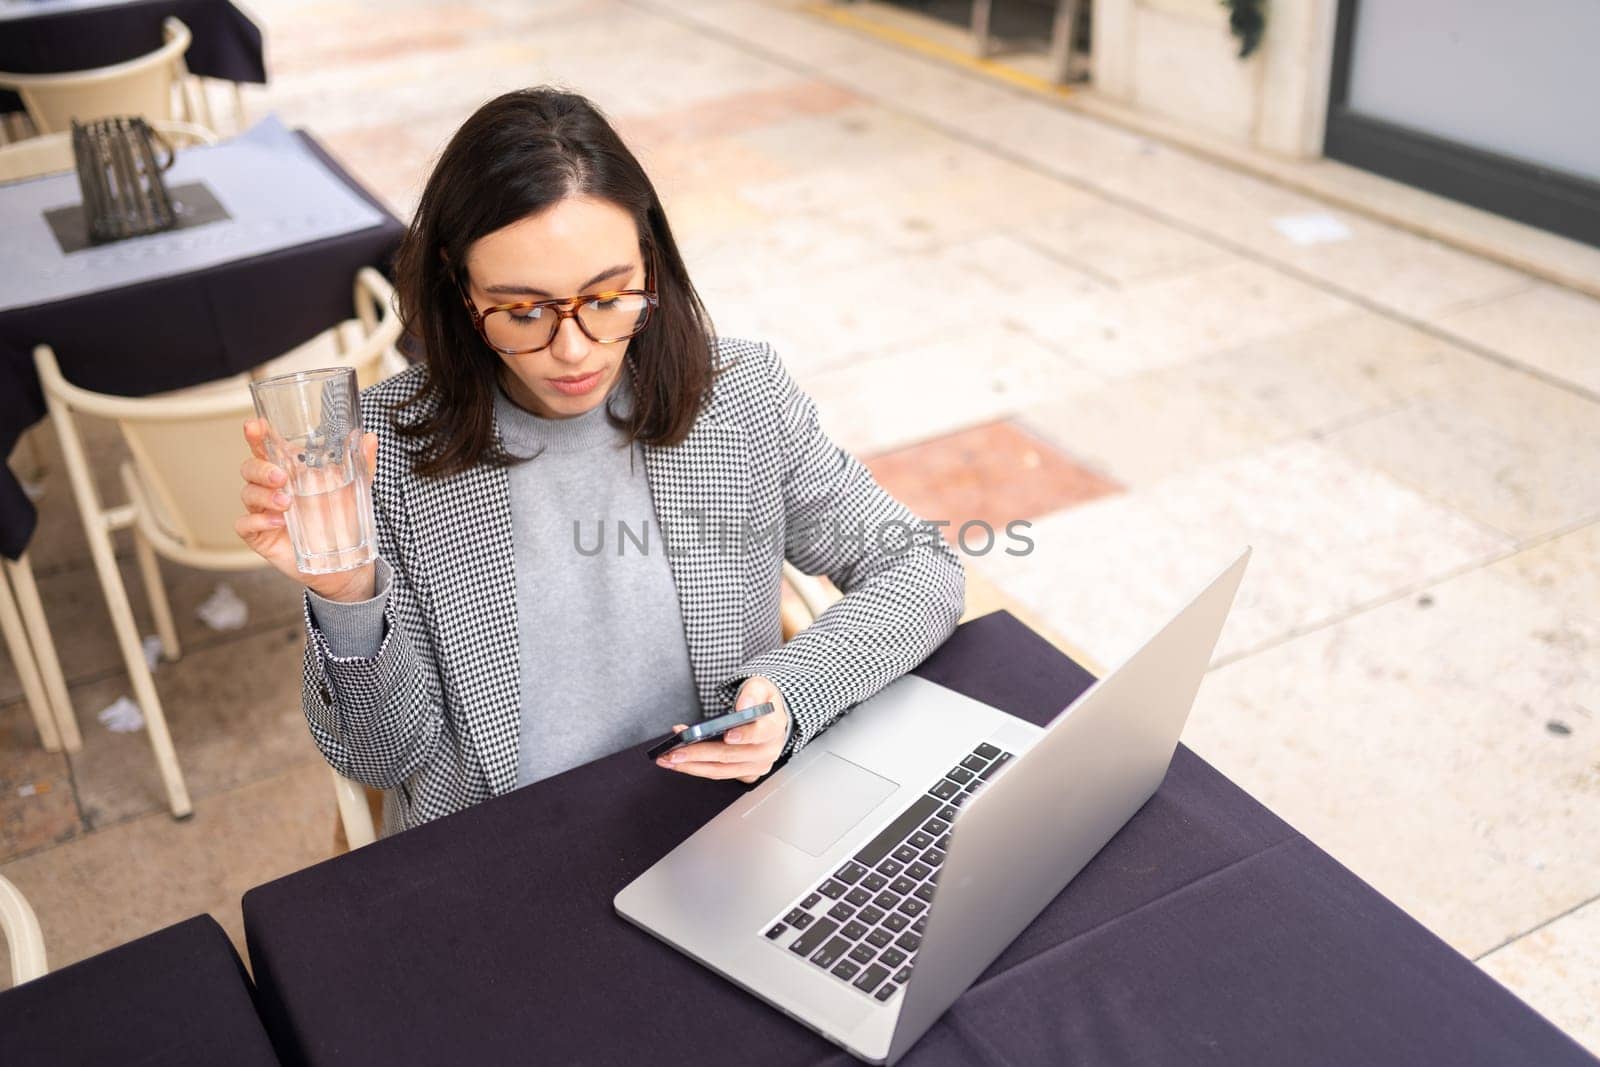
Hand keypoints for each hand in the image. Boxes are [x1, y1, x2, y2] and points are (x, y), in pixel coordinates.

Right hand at [235, 417, 378, 602]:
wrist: (343, 561)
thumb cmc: (342, 519)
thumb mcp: (355, 489)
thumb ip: (361, 463)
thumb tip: (369, 437)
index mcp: (290, 471)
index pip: (267, 448)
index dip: (257, 435)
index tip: (256, 425)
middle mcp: (272, 489)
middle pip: (250, 468)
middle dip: (260, 468)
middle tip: (281, 476)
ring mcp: (263, 512)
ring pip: (247, 494)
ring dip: (264, 495)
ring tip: (287, 502)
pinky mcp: (260, 536)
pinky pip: (244, 525)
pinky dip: (258, 521)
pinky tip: (278, 522)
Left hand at [657, 676, 790, 783]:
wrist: (768, 716)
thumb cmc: (761, 701)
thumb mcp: (760, 686)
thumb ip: (752, 692)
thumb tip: (743, 707)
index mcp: (773, 728)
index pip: (759, 734)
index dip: (743, 736)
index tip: (726, 735)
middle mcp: (767, 751)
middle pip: (730, 756)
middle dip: (699, 754)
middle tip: (674, 752)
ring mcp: (756, 766)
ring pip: (721, 770)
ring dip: (692, 766)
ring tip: (667, 759)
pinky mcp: (745, 774)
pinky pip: (718, 773)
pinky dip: (697, 768)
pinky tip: (680, 762)